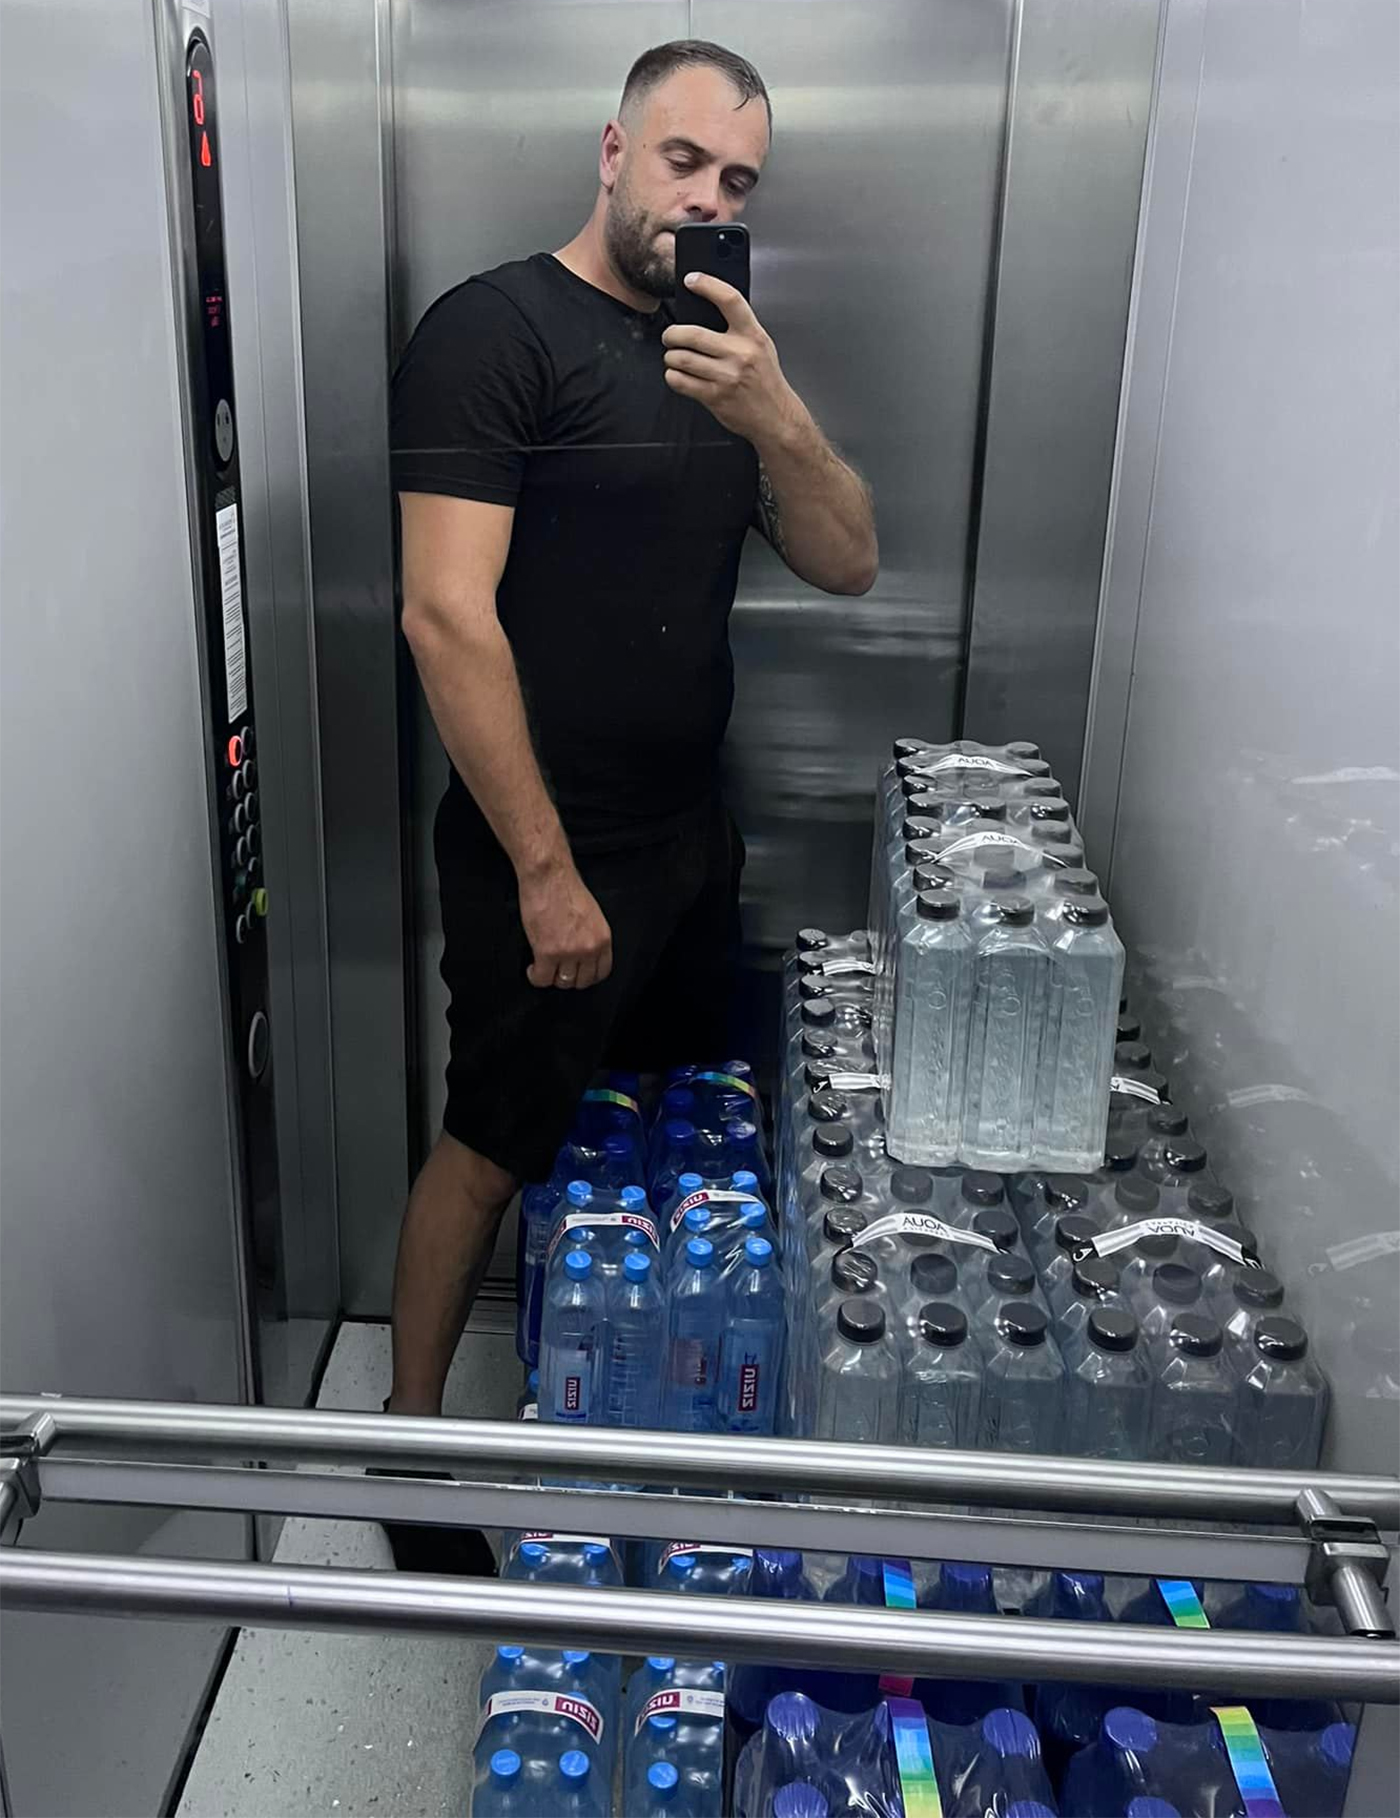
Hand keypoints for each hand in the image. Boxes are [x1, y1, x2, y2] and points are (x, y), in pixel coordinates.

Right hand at [518, 861, 612, 989]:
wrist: (548, 876)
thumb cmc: (565, 888)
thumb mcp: (591, 915)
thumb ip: (590, 937)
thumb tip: (582, 952)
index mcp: (602, 938)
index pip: (601, 972)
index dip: (586, 976)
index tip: (577, 973)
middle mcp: (589, 948)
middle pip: (582, 981)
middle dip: (569, 978)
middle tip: (558, 970)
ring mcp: (569, 953)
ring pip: (563, 982)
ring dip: (552, 977)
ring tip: (545, 968)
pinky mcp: (547, 953)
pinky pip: (542, 979)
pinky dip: (536, 977)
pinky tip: (533, 969)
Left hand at [661, 274, 799, 444]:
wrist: (775, 417)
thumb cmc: (766, 381)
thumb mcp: (761, 346)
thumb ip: (739, 329)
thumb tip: (707, 311)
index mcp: (752, 336)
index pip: (730, 300)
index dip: (708, 285)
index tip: (692, 280)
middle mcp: (739, 354)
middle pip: (692, 334)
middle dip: (672, 334)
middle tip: (670, 335)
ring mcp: (726, 377)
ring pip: (681, 358)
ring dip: (671, 356)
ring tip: (674, 357)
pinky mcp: (714, 396)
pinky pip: (680, 381)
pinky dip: (673, 376)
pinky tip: (678, 374)